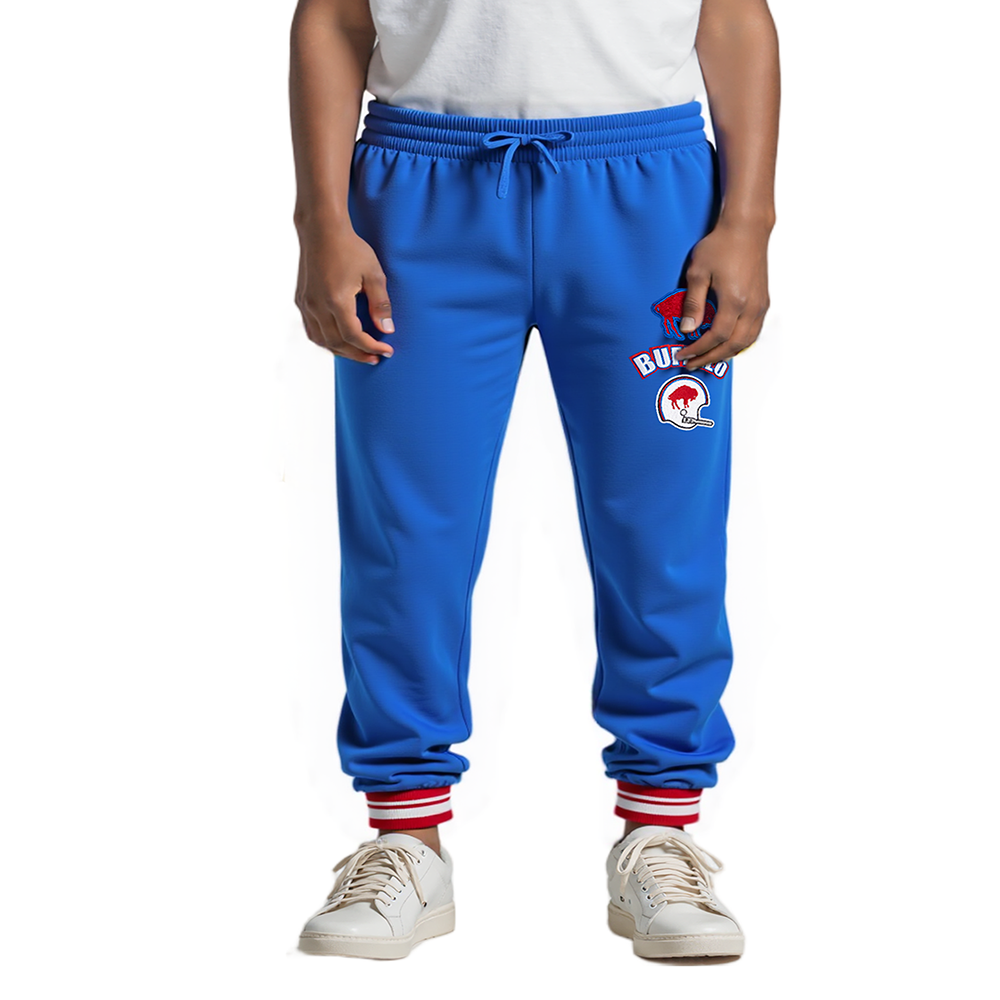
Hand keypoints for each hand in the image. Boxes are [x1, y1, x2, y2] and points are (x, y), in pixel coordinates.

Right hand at [295, 220, 394, 363]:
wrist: (321, 229)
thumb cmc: (350, 248)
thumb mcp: (374, 273)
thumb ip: (381, 304)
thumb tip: (387, 330)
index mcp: (336, 301)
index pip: (354, 337)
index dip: (372, 347)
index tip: (387, 351)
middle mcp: (317, 306)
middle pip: (337, 343)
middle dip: (358, 354)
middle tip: (375, 358)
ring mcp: (306, 304)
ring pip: (321, 341)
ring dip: (341, 351)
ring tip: (359, 352)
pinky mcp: (301, 300)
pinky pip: (312, 330)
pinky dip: (326, 340)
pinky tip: (339, 340)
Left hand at [675, 216, 771, 369]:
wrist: (747, 228)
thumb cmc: (721, 245)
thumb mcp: (698, 273)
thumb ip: (693, 304)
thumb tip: (687, 329)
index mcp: (734, 301)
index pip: (715, 337)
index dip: (698, 350)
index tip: (683, 354)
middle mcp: (751, 306)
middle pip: (733, 345)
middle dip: (711, 357)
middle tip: (692, 363)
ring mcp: (760, 304)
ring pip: (747, 341)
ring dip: (727, 353)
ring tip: (707, 357)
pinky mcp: (763, 300)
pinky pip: (754, 331)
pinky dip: (739, 343)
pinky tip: (726, 344)